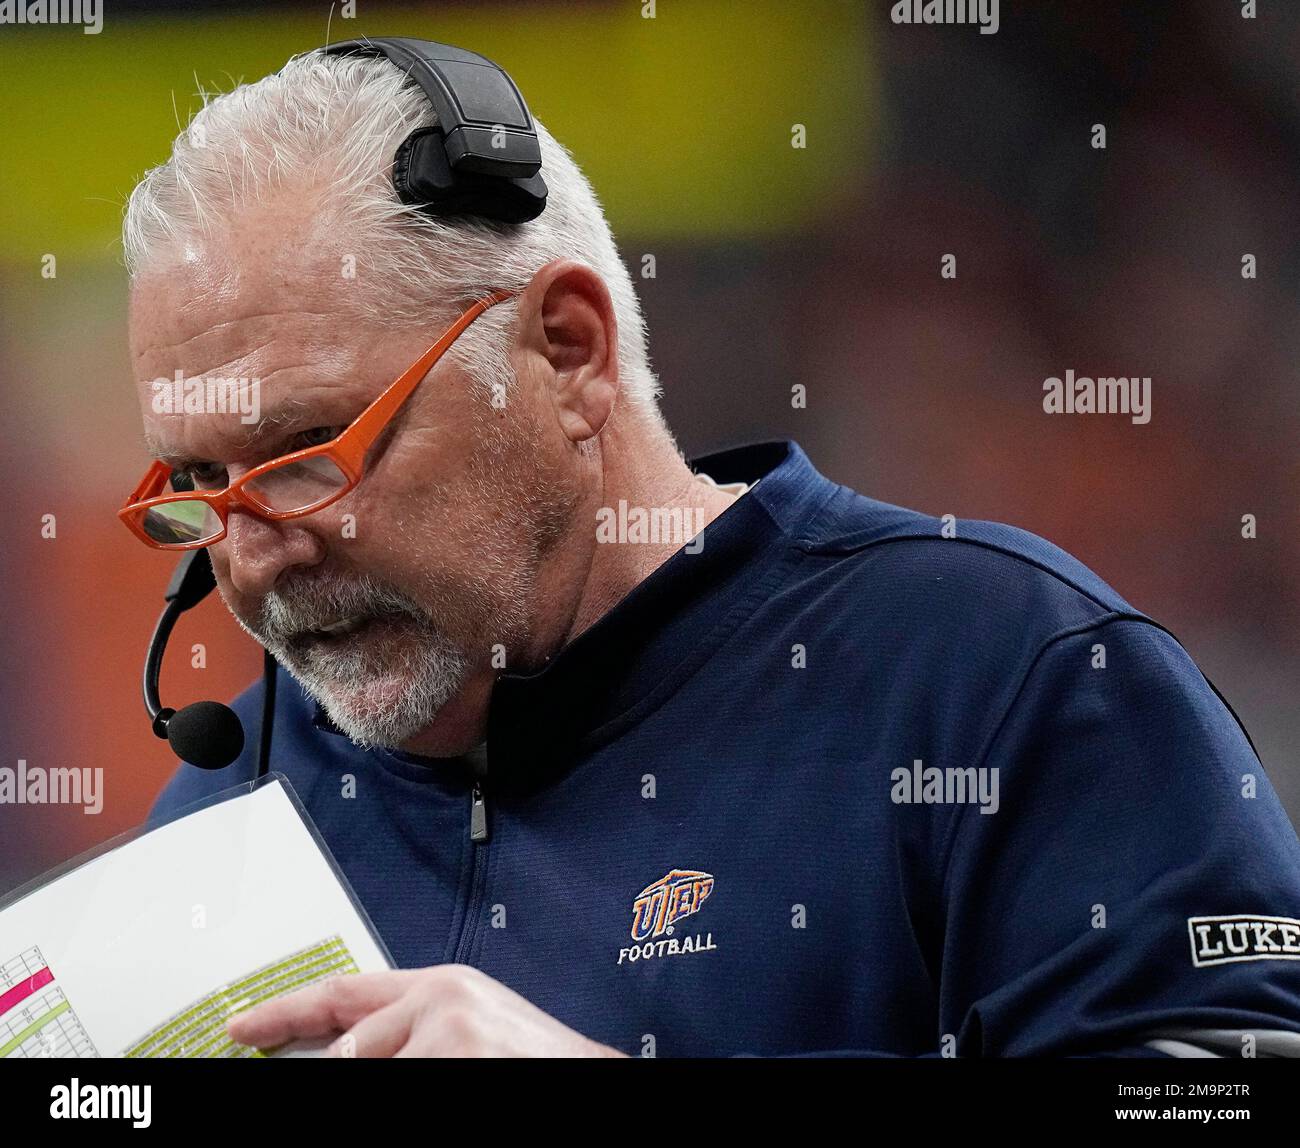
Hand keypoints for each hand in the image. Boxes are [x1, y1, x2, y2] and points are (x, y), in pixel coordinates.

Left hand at [225, 964, 626, 1057]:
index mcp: (441, 986)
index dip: (284, 1011)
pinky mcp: (453, 1059)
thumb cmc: (535, 1061)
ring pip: (370, 1072)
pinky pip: (399, 1085)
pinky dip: (420, 1084)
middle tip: (378, 1059)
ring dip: (402, 1080)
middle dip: (347, 1072)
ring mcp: (446, 1035)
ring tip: (465, 1065)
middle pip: (350, 1051)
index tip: (241, 1029)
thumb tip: (345, 1050)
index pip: (342, 993)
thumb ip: (411, 1030)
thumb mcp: (470, 1028)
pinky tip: (465, 1072)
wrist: (593, 1075)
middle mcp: (439, 1001)